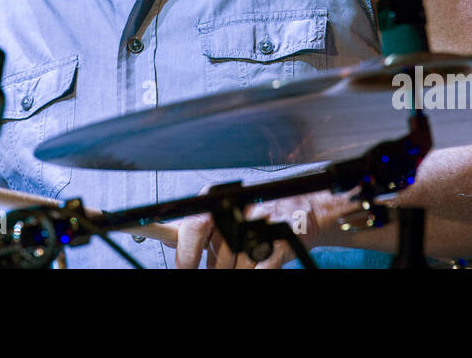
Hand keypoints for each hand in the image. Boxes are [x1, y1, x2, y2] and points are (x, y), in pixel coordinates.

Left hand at [173, 194, 324, 268]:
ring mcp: (262, 224)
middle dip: (216, 266)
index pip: (195, 226)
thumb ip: (201, 227)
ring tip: (243, 261)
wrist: (303, 212)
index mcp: (222, 199)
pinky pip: (260, 270)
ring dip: (238, 269)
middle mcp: (241, 209)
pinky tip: (256, 264)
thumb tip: (168, 239)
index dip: (186, 253)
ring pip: (238, 264)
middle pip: (218, 251)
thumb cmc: (259, 217)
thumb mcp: (227, 214)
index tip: (184, 268)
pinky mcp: (280, 242)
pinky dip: (256, 270)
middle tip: (218, 269)